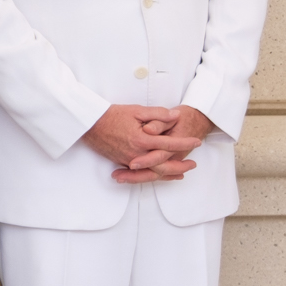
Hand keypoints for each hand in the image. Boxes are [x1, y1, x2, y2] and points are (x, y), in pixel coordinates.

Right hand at [82, 103, 201, 183]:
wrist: (89, 124)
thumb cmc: (111, 115)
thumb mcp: (136, 110)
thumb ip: (158, 114)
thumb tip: (176, 116)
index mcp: (142, 139)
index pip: (169, 143)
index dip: (185, 143)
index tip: (197, 142)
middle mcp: (136, 154)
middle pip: (164, 164)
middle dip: (181, 165)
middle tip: (193, 164)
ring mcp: (129, 160)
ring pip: (154, 172)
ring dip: (170, 174)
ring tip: (183, 172)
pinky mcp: (123, 163)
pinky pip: (143, 174)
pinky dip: (155, 175)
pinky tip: (163, 175)